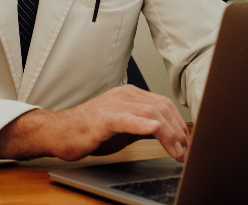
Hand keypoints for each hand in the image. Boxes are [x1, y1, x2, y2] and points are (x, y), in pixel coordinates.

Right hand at [0, 85, 189, 161]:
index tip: (188, 143)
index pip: (164, 105)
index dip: (180, 124)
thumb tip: (168, 135)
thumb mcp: (123, 128)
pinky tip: (155, 132)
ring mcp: (115, 104)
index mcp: (131, 95)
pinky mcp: (104, 118)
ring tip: (178, 152)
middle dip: (179, 131)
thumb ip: (143, 127)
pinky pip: (129, 119)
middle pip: (163, 108)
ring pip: (152, 114)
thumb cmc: (88, 131)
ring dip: (170, 135)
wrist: (58, 132)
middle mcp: (125, 95)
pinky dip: (146, 125)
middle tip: (187, 151)